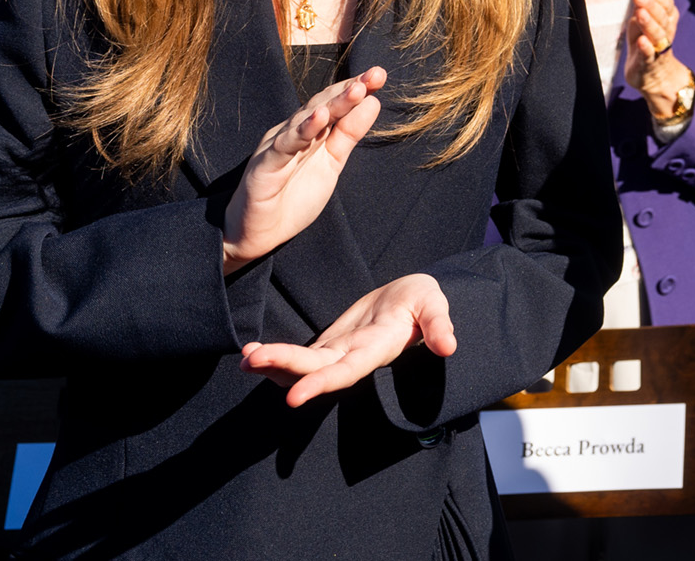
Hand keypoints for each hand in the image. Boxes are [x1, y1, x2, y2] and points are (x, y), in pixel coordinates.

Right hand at [222, 67, 386, 268]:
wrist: (257, 236)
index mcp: (309, 131)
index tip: (380, 74)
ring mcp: (276, 146)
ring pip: (306, 120)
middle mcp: (292, 133)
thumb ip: (348, 134)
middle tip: (376, 74)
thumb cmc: (293, 197)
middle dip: (349, 89)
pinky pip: (285, 146)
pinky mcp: (264, 166)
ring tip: (357, 90)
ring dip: (332, 104)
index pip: (334, 103)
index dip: (356, 88)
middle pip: (322, 105)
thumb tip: (373, 102)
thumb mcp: (331, 163)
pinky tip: (319, 118)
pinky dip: (302, 131)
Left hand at [240, 272, 455, 407]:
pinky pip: (299, 358)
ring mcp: (339, 353)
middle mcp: (354, 357)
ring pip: (302, 366)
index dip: (322, 383)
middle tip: (250, 360)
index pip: (347, 370)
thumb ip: (439, 325)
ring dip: (272, 366)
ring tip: (245, 359)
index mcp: (378, 348)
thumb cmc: (424, 300)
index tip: (294, 397)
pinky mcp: (329, 346)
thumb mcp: (435, 304)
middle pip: (315, 369)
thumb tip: (449, 347)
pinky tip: (251, 354)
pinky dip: (275, 358)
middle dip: (283, 366)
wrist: (411, 298)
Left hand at [623, 0, 692, 122]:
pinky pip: (650, 56)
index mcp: (667, 19)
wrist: (654, 76)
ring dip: (649, 23)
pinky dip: (647, 49)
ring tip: (639, 12)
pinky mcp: (649, 64)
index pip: (666, 4)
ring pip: (658, 35)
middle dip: (652, 5)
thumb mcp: (644, 13)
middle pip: (663, 18)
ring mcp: (659, 49)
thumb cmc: (647, 39)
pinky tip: (641, 41)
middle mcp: (666, 32)